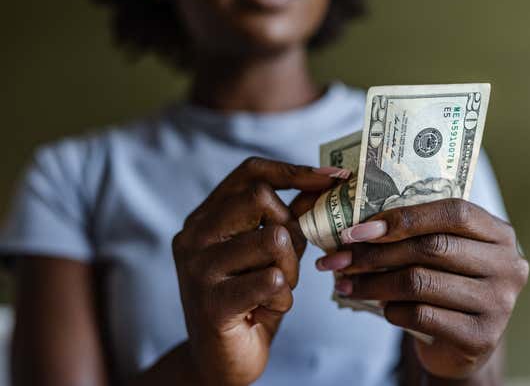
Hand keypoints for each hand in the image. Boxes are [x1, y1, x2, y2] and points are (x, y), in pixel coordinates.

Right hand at [172, 157, 342, 385]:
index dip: (294, 170)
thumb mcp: (269, 253)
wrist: (221, 361)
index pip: (249, 172)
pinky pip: (272, 281)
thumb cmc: (250, 300)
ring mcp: (198, 268)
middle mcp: (194, 236)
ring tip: (277, 289)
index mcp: (205, 218)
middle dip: (291, 229)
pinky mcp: (212, 302)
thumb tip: (323, 183)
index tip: (333, 177)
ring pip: (273, 239)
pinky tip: (267, 309)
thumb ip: (288, 219)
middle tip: (288, 260)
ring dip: (290, 269)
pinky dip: (283, 298)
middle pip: (260, 197)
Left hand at [315, 199, 528, 380]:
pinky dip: (392, 311)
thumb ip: (415, 234)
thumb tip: (354, 228)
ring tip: (346, 285)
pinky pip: (421, 316)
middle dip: (376, 253)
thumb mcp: (442, 253)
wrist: (462, 343)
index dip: (403, 217)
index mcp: (499, 234)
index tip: (358, 230)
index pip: (453, 212)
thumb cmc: (446, 284)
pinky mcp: (481, 337)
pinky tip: (382, 309)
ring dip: (373, 283)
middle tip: (339, 260)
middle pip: (432, 247)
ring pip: (420, 282)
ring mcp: (499, 303)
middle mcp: (508, 266)